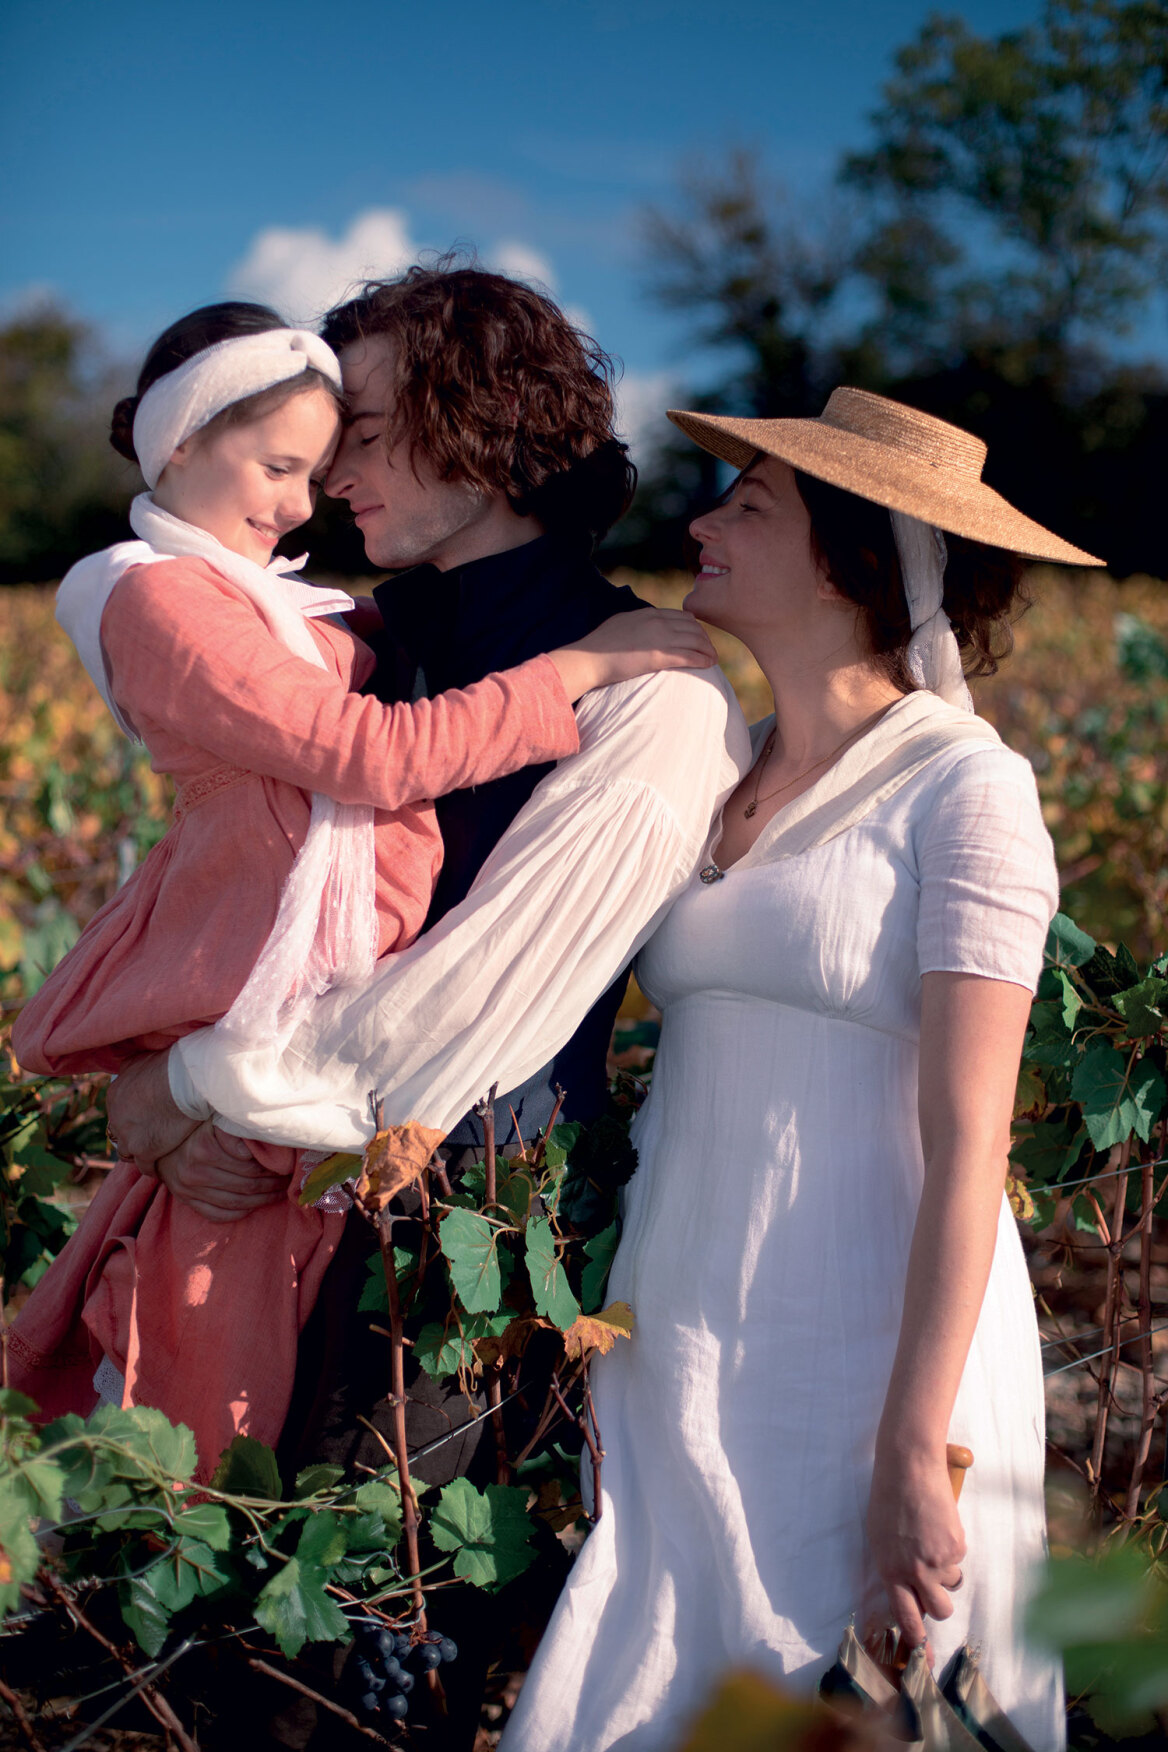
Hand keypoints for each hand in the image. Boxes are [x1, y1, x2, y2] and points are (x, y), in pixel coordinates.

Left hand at [106, 1050, 200, 1172]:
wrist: (186, 1080)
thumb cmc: (171, 1065)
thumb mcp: (142, 1059)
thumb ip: (131, 1068)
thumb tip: (128, 1068)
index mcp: (115, 1095)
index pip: (119, 1112)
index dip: (134, 1117)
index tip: (148, 1119)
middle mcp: (116, 1117)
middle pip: (121, 1134)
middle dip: (134, 1136)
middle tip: (153, 1137)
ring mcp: (128, 1136)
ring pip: (128, 1153)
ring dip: (140, 1153)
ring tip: (157, 1154)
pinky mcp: (144, 1151)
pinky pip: (145, 1166)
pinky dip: (154, 1166)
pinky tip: (164, 1165)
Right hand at [154, 1121, 287, 1223]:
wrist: (161, 1145)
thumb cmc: (195, 1129)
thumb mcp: (215, 1121)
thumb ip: (236, 1129)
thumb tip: (267, 1136)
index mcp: (205, 1148)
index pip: (250, 1166)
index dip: (273, 1167)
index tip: (286, 1165)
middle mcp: (195, 1171)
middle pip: (247, 1185)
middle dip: (273, 1184)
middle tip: (288, 1180)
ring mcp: (190, 1190)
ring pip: (237, 1202)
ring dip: (263, 1199)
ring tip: (279, 1193)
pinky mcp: (187, 1202)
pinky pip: (219, 1215)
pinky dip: (241, 1212)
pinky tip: (254, 1205)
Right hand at [549, 607, 716, 698]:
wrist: (588, 658)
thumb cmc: (599, 646)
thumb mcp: (621, 623)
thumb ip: (637, 623)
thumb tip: (642, 627)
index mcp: (648, 613)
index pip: (682, 616)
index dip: (695, 628)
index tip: (699, 638)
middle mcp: (657, 622)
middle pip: (693, 627)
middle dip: (705, 638)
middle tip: (709, 650)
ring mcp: (659, 638)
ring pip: (695, 640)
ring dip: (708, 650)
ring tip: (713, 659)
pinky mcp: (658, 656)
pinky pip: (689, 656)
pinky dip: (702, 660)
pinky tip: (708, 665)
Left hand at [866, 1451, 965, 1656]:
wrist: (909, 1467)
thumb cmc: (889, 1498)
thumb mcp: (880, 1538)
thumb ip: (894, 1567)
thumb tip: (908, 1589)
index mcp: (890, 1570)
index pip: (905, 1617)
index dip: (917, 1640)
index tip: (923, 1654)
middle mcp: (914, 1572)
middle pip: (939, 1610)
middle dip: (941, 1604)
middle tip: (936, 1586)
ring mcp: (938, 1560)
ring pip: (952, 1582)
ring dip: (946, 1569)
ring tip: (931, 1538)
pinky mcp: (956, 1545)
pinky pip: (959, 1557)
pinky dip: (952, 1544)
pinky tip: (939, 1522)